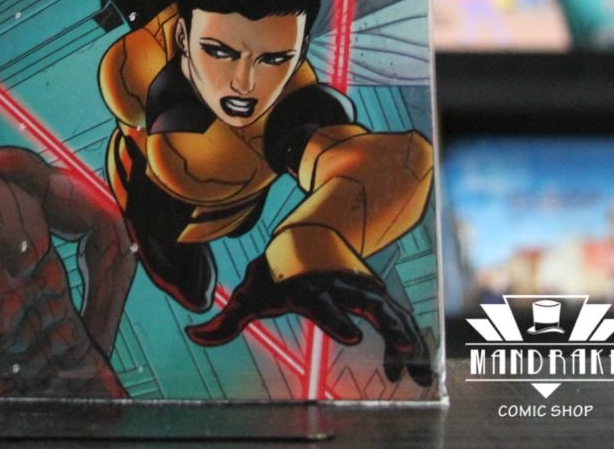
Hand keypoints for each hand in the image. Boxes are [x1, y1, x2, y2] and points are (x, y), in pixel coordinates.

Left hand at [186, 255, 432, 386]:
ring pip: (392, 312)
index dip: (336, 319)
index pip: (322, 304)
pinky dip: (410, 342)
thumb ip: (226, 321)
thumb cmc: (275, 274)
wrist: (302, 239)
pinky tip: (412, 373)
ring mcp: (361, 289)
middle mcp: (340, 286)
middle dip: (387, 325)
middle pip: (368, 305)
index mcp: (309, 288)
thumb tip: (193, 333)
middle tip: (404, 346)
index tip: (352, 336)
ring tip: (420, 370)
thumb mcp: (250, 293)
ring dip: (409, 339)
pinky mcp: (376, 296)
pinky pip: (399, 320)